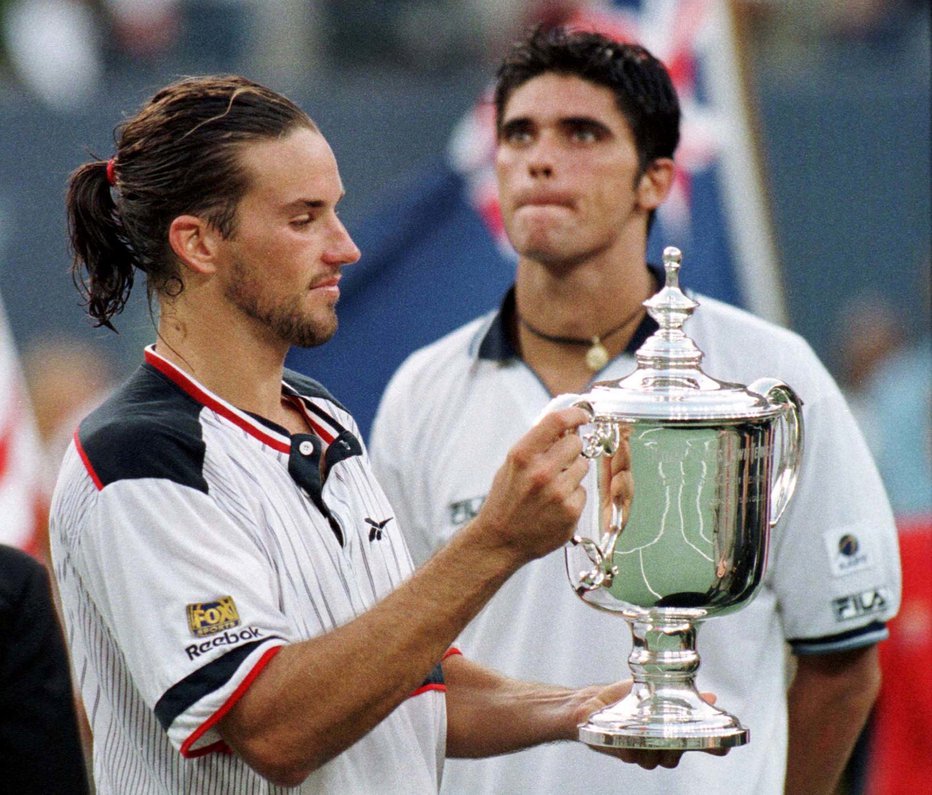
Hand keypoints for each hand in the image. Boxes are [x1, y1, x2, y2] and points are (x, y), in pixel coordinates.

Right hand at [472, 407, 589, 564]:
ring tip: (554, 488)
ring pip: (582, 467)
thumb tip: (564, 425)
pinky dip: (573, 496)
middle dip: (570, 449)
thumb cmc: (505, 501)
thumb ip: (536, 444)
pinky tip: (556, 505)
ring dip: (572, 473)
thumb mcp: (511, 465)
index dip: (574, 414)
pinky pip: (583, 491)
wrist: (499, 540)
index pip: (557, 421)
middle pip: (575, 443)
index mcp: (522, 455)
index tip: (582, 416)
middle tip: (559, 462)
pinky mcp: (570, 511)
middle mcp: (541, 472)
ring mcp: (558, 492)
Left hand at [573, 681, 729, 769]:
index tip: (724, 746)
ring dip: (652, 748)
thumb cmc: (622, 697)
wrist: (590, 703)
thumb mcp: (652, 689)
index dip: (711, 747)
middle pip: (674, 758)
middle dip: (674, 748)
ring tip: (647, 735)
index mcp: (669, 730)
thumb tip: (711, 696)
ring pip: (654, 760)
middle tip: (671, 735)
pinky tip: (627, 740)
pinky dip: (630, 748)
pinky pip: (630, 755)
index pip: (696, 743)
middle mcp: (656, 744)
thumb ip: (677, 693)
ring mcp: (638, 750)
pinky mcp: (619, 749)